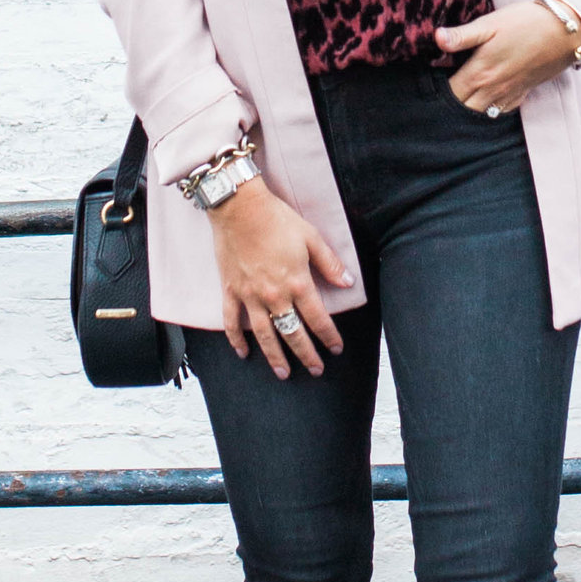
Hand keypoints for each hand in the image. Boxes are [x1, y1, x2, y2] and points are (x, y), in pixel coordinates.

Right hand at [210, 179, 350, 377]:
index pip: (318, 319)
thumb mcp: (311, 237)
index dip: (329, 336)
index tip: (336, 349)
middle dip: (306, 355)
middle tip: (315, 370)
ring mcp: (250, 295)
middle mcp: (275, 295)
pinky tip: (242, 353)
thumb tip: (348, 283)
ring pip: (264, 335)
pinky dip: (235, 339)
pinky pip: (232, 321)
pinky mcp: (231, 290)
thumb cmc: (277, 219)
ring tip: (284, 374)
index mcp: (298, 282)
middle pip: (293, 333)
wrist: (239, 208)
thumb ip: (330, 264)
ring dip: (275, 357)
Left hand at [434, 3, 578, 119]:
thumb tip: (436, 38)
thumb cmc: (525, 23)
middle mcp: (493, 88)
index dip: (437, 95)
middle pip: (465, 109)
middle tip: (440, 100)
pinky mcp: (523, 92)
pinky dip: (491, 110)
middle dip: (452, 107)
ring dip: (470, 111)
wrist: (564, 30)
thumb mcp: (490, 24)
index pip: (451, 94)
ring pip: (483, 114)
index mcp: (480, 72)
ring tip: (459, 103)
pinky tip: (485, 102)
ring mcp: (510, 93)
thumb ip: (462, 36)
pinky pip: (502, 111)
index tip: (429, 90)